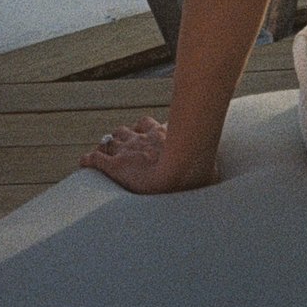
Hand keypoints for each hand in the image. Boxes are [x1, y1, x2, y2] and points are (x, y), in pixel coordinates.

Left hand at [79, 115, 214, 193]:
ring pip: (109, 141)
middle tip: (122, 151)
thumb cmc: (197, 170)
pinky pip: (94, 159)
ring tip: (105, 158)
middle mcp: (142, 138)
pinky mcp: (114, 165)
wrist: (179, 173)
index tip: (142, 138)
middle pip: (125, 130)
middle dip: (122, 139)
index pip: (147, 124)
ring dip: (107, 148)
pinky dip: (87, 161)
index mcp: (162, 135)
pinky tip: (83, 165)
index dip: (142, 131)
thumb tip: (223, 181)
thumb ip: (209, 171)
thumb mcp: (207, 168)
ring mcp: (127, 150)